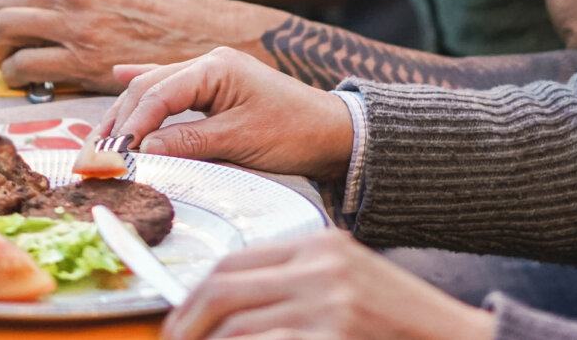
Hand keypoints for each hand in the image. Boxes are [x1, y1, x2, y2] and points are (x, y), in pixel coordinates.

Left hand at [0, 0, 274, 93]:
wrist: (210, 41)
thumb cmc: (179, 12)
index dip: (26, 8)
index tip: (30, 26)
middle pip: (4, 5)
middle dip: (0, 29)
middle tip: (8, 45)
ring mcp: (77, 23)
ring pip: (5, 32)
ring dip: (2, 52)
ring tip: (14, 64)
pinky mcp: (81, 60)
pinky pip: (24, 66)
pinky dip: (18, 76)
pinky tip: (32, 81)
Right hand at [92, 45, 351, 178]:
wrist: (333, 132)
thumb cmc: (294, 132)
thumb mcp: (241, 140)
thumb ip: (190, 142)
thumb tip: (144, 150)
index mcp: (215, 68)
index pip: (158, 93)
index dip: (132, 125)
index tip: (113, 154)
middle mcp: (208, 64)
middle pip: (148, 88)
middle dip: (120, 119)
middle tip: (95, 152)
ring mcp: (210, 74)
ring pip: (154, 89)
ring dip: (127, 112)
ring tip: (99, 137)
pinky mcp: (214, 89)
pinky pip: (170, 86)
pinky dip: (144, 87)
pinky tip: (118, 75)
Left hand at [162, 230, 495, 339]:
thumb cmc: (398, 324)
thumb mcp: (346, 285)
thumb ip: (294, 286)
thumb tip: (227, 310)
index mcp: (321, 245)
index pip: (234, 261)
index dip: (194, 293)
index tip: (179, 319)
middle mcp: (321, 266)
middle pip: (223, 289)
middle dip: (186, 323)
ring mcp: (329, 303)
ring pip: (236, 327)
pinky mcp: (334, 335)